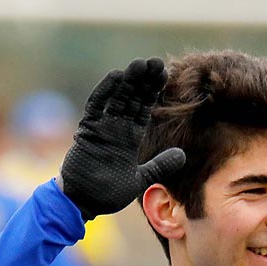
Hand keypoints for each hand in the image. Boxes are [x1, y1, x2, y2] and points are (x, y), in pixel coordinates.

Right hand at [58, 58, 186, 218]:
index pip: (143, 108)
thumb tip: (183, 155)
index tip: (164, 75)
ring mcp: (101, 127)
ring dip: (128, 81)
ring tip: (140, 64)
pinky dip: (105, 91)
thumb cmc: (107, 193)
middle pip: (132, 98)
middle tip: (155, 62)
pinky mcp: (87, 130)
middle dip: (143, 81)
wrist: (84, 203)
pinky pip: (96, 106)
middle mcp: (117, 128)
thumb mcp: (141, 179)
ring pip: (116, 98)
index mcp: (129, 138)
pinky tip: (116, 76)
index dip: (153, 92)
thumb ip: (160, 166)